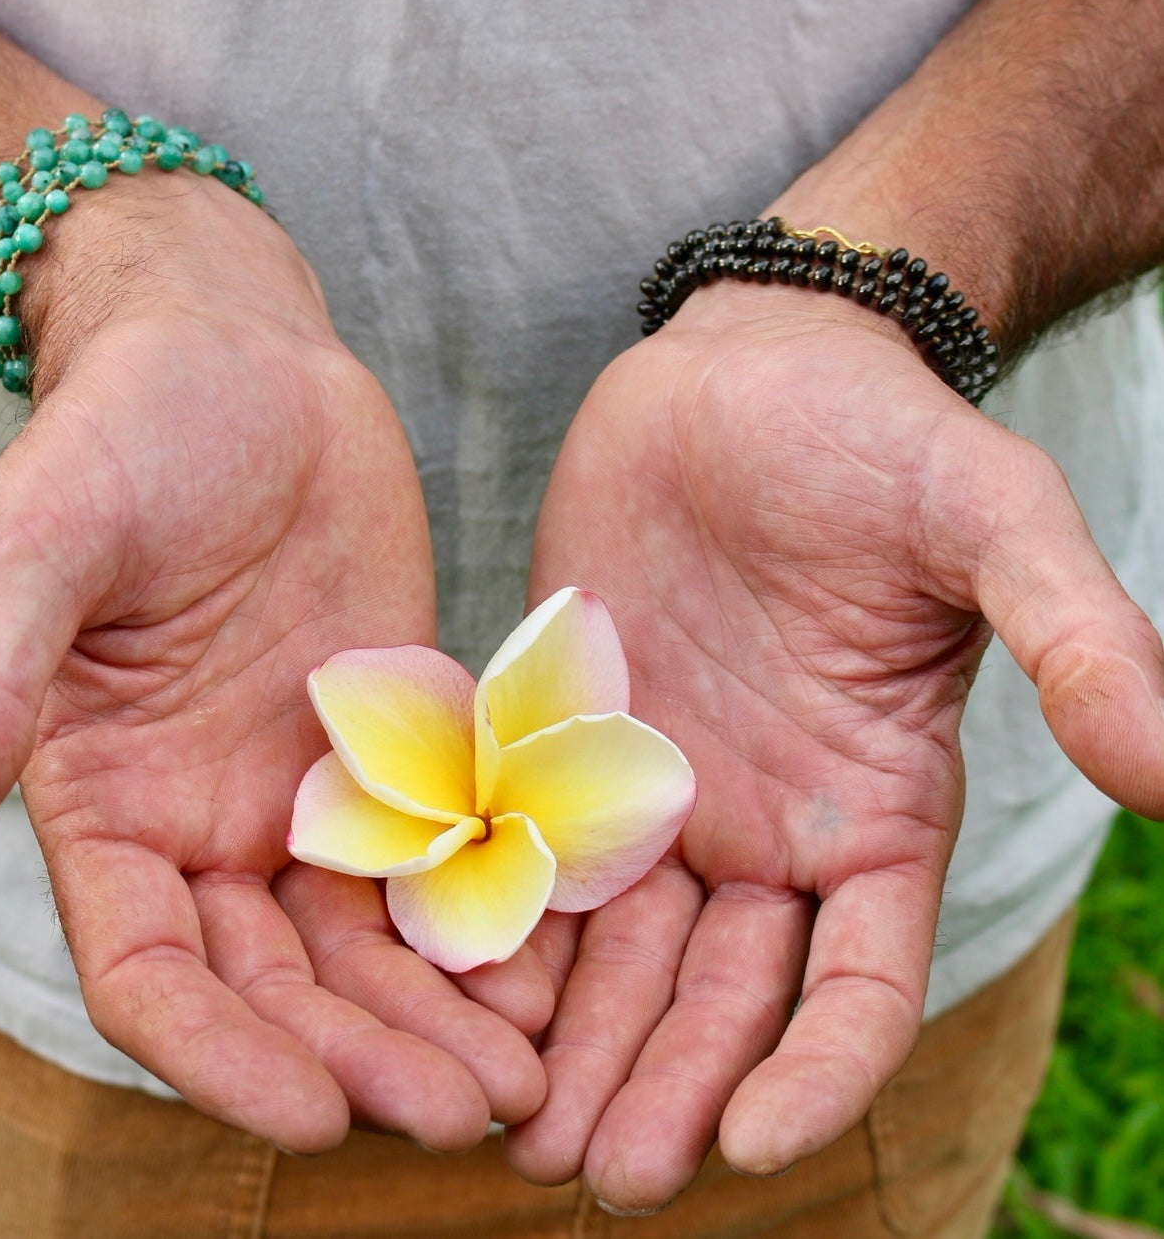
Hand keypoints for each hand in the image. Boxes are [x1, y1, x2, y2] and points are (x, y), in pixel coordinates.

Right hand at [0, 178, 546, 1151]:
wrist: (238, 358)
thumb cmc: (123, 430)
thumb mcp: (43, 539)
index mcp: (108, 803)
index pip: (152, 974)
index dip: (222, 1055)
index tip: (315, 1117)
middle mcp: (207, 819)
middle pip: (280, 983)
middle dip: (365, 1057)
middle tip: (471, 1114)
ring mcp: (309, 784)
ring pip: (372, 938)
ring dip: (441, 1011)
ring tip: (527, 1076)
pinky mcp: (397, 734)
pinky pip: (446, 847)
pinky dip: (493, 911)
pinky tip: (559, 960)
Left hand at [507, 282, 1163, 1208]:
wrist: (748, 367)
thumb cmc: (881, 436)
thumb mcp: (993, 522)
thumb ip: (1077, 642)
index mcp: (872, 810)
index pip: (857, 982)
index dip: (816, 1071)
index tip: (749, 1146)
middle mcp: (761, 823)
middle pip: (719, 996)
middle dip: (665, 1087)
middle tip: (599, 1177)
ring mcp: (655, 787)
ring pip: (615, 950)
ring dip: (572, 1039)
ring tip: (514, 1129)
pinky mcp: (566, 732)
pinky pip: (525, 850)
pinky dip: (497, 920)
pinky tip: (446, 983)